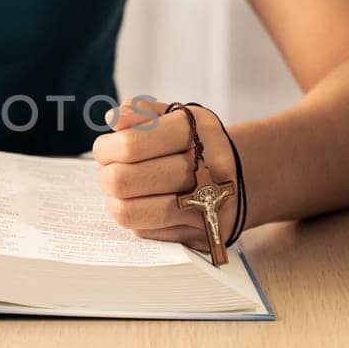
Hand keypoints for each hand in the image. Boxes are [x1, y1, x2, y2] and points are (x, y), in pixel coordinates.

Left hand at [92, 98, 236, 250]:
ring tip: (119, 190)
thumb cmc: (198, 143)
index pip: (130, 145)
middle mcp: (205, 169)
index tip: (104, 149)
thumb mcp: (177, 117)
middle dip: (104, 175)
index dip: (105, 149)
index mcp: (196, 132)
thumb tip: (113, 119)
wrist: (244, 176)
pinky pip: (145, 232)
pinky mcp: (201, 235)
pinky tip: (144, 204)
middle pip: (123, 181)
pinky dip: (136, 217)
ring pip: (129, 212)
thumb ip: (142, 113)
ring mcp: (205, 205)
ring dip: (113, 201)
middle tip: (108, 170)